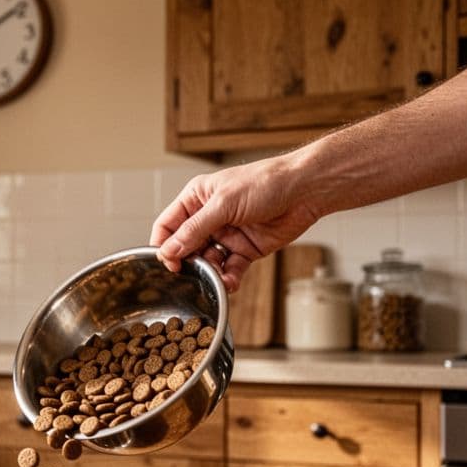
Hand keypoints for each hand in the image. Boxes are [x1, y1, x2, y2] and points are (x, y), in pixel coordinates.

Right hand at [149, 154, 322, 292]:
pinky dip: (229, 278)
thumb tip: (169, 250)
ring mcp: (227, 234)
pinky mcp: (245, 249)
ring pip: (208, 261)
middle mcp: (208, 217)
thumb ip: (194, 230)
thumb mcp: (223, 204)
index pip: (168, 225)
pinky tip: (230, 283)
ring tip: (216, 278)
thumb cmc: (265, 183)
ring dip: (210, 272)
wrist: (304, 191)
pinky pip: (230, 268)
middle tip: (191, 275)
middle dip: (188, 262)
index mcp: (196, 199)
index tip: (166, 262)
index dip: (163, 245)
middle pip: (186, 247)